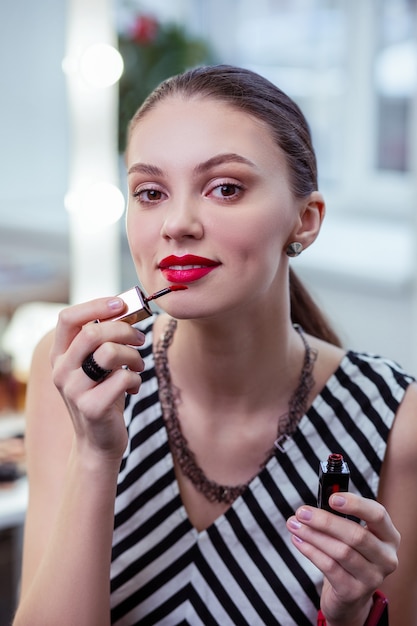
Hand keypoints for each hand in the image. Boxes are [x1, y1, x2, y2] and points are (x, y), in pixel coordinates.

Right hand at [50, 297, 145, 461]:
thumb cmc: (104, 394)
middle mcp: (61, 371)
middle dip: (124, 330)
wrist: (99, 441)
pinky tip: (132, 387)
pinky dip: (136, 378)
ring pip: (109, 352)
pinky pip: (123, 377)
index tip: (120, 304)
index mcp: (60, 355)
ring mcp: (74, 390)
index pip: (67, 318)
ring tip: (137, 365)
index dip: (96, 306)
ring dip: (133, 355)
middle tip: (139, 338)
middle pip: (93, 333)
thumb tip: (126, 309)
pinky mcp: (92, 408)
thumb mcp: (98, 364)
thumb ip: (105, 339)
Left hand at [286, 493, 398, 624]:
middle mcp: (386, 558)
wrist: (349, 596)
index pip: (377, 514)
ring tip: (294, 525)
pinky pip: (330, 567)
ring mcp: (372, 578)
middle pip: (356, 535)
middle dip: (325, 521)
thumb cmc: (349, 555)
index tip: (332, 498)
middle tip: (302, 512)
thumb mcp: (351, 534)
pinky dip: (311, 551)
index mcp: (389, 536)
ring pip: (341, 551)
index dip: (355, 504)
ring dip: (313, 535)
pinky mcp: (354, 592)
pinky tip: (299, 541)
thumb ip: (339, 517)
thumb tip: (312, 507)